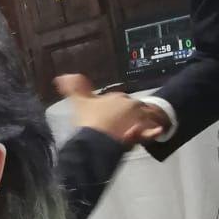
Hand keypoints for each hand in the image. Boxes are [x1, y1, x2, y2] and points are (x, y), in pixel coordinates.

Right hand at [54, 74, 171, 143]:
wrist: (95, 142)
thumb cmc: (87, 121)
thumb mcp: (78, 103)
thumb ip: (73, 88)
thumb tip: (62, 76)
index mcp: (117, 96)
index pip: (121, 100)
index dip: (115, 108)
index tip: (108, 117)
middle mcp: (131, 105)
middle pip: (134, 109)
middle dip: (129, 115)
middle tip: (118, 127)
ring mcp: (138, 120)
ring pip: (142, 120)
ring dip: (141, 123)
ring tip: (131, 132)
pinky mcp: (142, 135)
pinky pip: (151, 132)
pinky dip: (153, 131)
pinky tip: (157, 131)